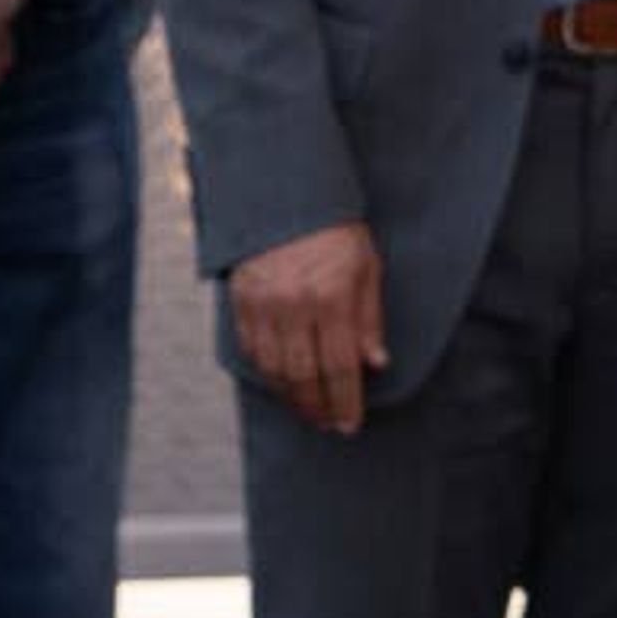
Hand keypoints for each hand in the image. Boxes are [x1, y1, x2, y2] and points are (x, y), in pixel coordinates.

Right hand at [230, 222, 386, 434]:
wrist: (285, 193)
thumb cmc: (335, 231)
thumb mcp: (367, 267)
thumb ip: (370, 318)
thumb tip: (375, 364)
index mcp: (332, 297)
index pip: (341, 365)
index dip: (346, 401)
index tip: (350, 423)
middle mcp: (295, 304)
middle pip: (305, 374)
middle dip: (318, 406)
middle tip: (327, 424)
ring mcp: (264, 302)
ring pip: (274, 367)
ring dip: (290, 396)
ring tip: (305, 410)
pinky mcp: (241, 297)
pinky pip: (250, 347)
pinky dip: (265, 372)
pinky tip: (279, 382)